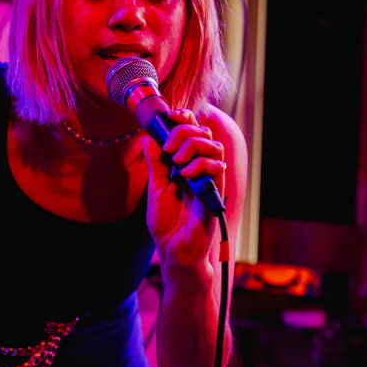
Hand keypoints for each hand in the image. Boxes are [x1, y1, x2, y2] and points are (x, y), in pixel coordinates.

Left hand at [141, 108, 226, 270]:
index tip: (171, 117)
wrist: (175, 250)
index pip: (191, 132)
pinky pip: (217, 166)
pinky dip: (200, 164)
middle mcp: (199, 169)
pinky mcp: (216, 191)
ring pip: (214, 145)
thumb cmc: (167, 224)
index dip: (184, 119)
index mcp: (185, 165)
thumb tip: (148, 137)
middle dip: (185, 131)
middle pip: (204, 133)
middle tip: (170, 147)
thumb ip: (155, 163)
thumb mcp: (155, 188)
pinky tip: (185, 176)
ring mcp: (209, 179)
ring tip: (178, 162)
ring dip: (193, 146)